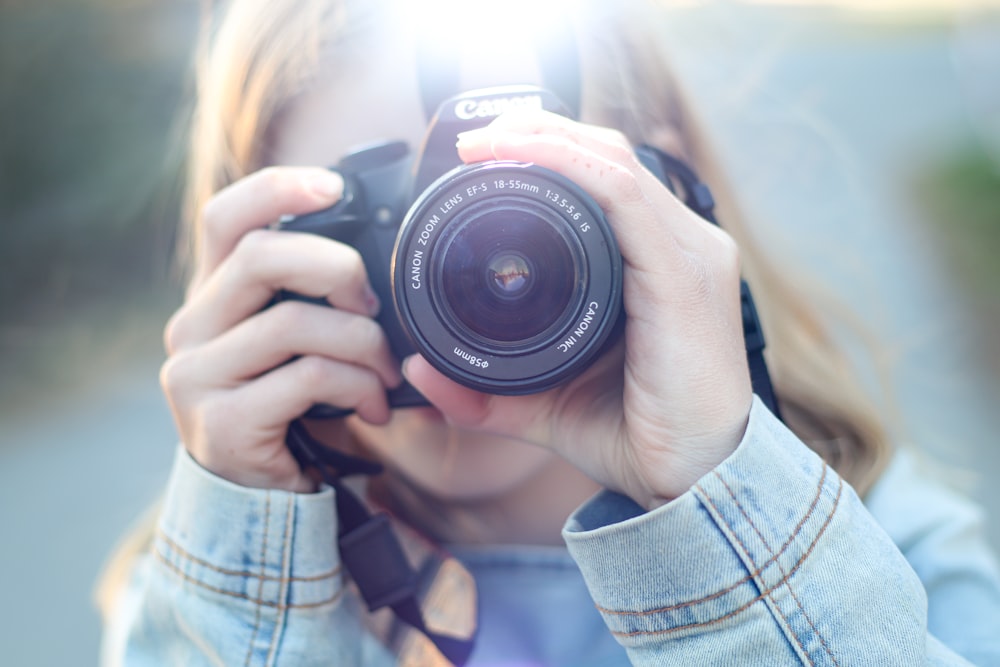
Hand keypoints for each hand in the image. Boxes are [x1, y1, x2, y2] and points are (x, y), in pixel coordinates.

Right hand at [160, 167, 402, 491]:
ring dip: (363, 343)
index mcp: (211, 297)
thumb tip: (375, 266)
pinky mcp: (222, 423)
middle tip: (372, 302)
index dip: (276, 189)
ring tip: (386, 372)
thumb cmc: (286, 407)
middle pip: (259, 257)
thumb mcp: (291, 345)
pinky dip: (358, 387)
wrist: (255, 496)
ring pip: (294, 322)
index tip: (334, 185)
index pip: (224, 218)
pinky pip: (308, 379)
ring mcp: (196, 377)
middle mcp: (190, 328)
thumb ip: (307, 299)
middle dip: (336, 268)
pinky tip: (374, 407)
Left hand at [403, 110, 752, 508]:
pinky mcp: (685, 272)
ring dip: (548, 137)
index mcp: (656, 265)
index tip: (481, 158)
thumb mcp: (542, 404)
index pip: (604, 182)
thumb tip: (419, 372)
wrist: (692, 484)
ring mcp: (690, 253)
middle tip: (476, 140)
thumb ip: (482, 389)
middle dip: (541, 132)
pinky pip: (622, 193)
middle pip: (608, 158)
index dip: (546, 155)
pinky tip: (522, 154)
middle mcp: (681, 246)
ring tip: (487, 140)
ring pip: (615, 161)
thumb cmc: (634, 438)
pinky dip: (569, 164)